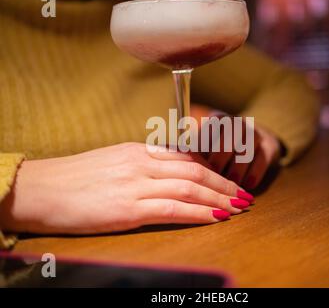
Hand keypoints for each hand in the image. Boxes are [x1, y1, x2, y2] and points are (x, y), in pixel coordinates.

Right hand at [0, 143, 252, 234]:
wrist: (42, 189)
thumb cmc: (75, 178)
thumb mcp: (113, 162)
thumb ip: (142, 166)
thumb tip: (167, 173)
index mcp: (139, 151)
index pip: (187, 158)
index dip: (213, 169)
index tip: (228, 180)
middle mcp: (143, 163)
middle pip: (196, 171)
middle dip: (224, 184)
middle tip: (244, 195)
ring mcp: (137, 184)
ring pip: (190, 189)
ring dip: (219, 199)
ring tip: (238, 207)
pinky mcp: (129, 208)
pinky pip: (174, 209)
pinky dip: (199, 213)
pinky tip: (216, 218)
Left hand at [192, 105, 281, 189]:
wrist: (255, 140)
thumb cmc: (221, 147)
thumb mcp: (207, 144)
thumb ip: (195, 153)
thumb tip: (179, 168)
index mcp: (217, 119)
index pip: (208, 130)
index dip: (202, 150)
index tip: (194, 167)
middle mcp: (237, 122)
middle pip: (228, 138)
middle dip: (219, 159)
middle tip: (211, 177)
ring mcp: (255, 133)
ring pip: (246, 148)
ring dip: (237, 168)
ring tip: (229, 184)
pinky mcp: (269, 146)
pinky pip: (262, 159)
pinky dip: (255, 173)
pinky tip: (248, 185)